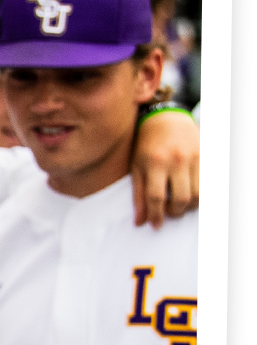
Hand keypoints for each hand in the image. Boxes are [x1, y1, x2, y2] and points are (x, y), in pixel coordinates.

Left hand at [131, 109, 199, 227]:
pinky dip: (201, 194)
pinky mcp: (207, 155)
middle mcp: (177, 160)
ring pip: (198, 194)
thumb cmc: (146, 145)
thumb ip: (138, 195)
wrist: (167, 119)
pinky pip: (208, 183)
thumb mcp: (136, 168)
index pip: (156, 197)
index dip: (156, 216)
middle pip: (181, 198)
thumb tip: (140, 222)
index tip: (156, 226)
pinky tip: (190, 193)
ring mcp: (194, 157)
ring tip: (179, 203)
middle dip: (175, 212)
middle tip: (168, 211)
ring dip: (189, 206)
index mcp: (155, 162)